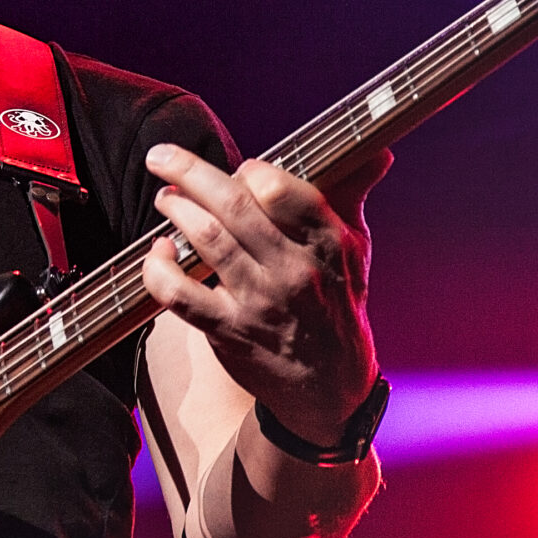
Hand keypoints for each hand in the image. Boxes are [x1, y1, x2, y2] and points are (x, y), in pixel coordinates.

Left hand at [141, 143, 389, 446]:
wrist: (330, 386)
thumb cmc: (337, 303)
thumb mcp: (355, 249)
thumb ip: (353, 194)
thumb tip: (378, 152)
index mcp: (328, 241)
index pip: (281, 188)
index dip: (249, 171)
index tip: (237, 169)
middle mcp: (295, 270)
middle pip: (233, 206)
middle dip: (188, 172)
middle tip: (161, 157)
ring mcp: (260, 302)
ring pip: (207, 241)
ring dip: (175, 210)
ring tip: (165, 198)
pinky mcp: (229, 332)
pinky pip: (180, 294)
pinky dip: (159, 268)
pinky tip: (159, 252)